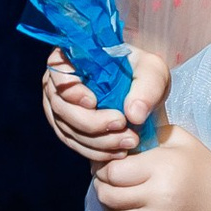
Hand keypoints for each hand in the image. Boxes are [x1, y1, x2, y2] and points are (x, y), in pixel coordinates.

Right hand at [44, 44, 168, 158]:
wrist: (140, 92)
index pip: (58, 74)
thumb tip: (134, 115)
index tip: (94, 102)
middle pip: (62, 107)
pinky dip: (95, 151)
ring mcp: (60, 108)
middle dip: (92, 123)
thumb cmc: (141, 72)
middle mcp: (58, 83)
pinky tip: (118, 152)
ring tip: (128, 142)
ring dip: (98, 141)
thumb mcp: (152, 71)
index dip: (71, 91)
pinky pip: (74, 143)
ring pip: (68, 129)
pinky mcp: (67, 128)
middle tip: (122, 126)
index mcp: (71, 58)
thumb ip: (147, 88)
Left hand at [89, 120, 210, 210]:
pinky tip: (135, 210)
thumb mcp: (181, 141)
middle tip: (113, 178)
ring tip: (126, 193)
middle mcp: (158, 197)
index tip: (112, 162)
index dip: (105, 165)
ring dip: (112, 203)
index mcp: (163, 168)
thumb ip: (149, 129)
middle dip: (104, 184)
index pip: (111, 170)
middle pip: (106, 193)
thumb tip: (117, 127)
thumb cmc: (203, 172)